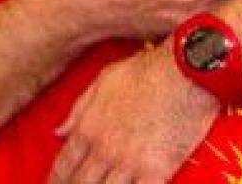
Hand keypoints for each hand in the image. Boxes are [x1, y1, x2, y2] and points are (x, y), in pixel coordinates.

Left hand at [50, 45, 217, 183]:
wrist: (185, 69)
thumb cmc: (148, 68)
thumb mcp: (105, 79)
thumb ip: (79, 108)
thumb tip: (59, 131)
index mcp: (89, 126)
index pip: (64, 165)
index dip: (56, 181)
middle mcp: (105, 148)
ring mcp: (130, 162)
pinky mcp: (157, 170)